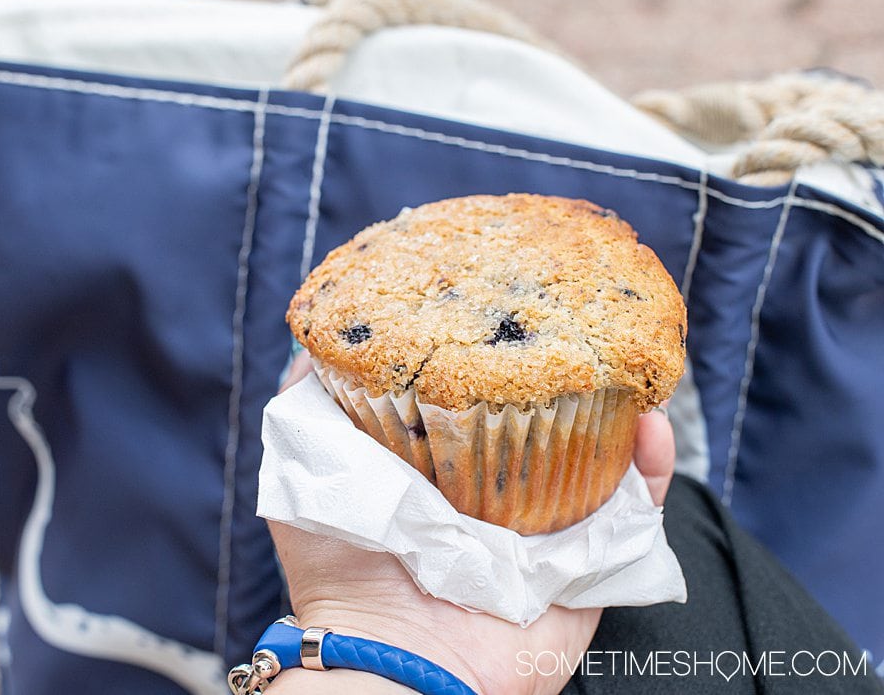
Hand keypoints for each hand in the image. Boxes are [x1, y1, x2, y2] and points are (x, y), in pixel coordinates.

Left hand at [269, 351, 675, 693]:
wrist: (393, 657)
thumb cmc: (341, 569)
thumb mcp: (307, 470)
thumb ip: (309, 405)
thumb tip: (314, 339)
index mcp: (437, 466)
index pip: (477, 396)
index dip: (499, 354)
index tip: (511, 302)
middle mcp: (493, 492)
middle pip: (545, 417)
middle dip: (571, 369)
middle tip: (584, 319)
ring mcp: (544, 526)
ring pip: (601, 454)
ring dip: (623, 406)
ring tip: (630, 363)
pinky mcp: (585, 564)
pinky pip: (635, 511)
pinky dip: (652, 468)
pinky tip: (652, 426)